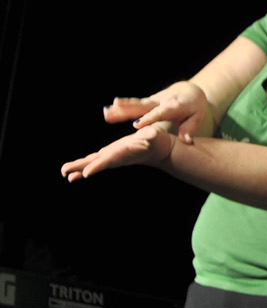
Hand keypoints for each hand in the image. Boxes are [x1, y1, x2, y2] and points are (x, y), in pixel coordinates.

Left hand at [61, 125, 176, 180]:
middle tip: (65, 173)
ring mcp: (112, 157)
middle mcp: (116, 157)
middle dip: (81, 168)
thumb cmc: (158, 140)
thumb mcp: (155, 135)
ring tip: (65, 173)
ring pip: (93, 163)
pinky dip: (84, 166)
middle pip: (96, 163)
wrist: (159, 150)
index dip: (98, 166)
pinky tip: (73, 173)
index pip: (109, 160)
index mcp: (124, 152)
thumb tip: (151, 134)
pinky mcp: (111, 155)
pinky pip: (95, 161)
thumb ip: (152, 134)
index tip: (86, 173)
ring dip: (78, 168)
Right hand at [104, 81, 208, 141]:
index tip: (136, 125)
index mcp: (174, 106)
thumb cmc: (194, 108)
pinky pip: (133, 105)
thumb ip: (189, 129)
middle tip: (115, 108)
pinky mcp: (147, 102)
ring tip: (106, 111)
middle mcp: (161, 101)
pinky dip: (120, 107)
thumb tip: (187, 141)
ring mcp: (152, 101)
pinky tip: (107, 111)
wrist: (189, 92)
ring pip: (135, 104)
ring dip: (121, 108)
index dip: (148, 118)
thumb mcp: (196, 118)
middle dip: (129, 107)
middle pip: (143, 105)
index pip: (160, 113)